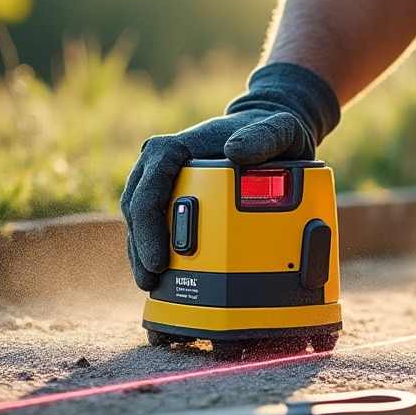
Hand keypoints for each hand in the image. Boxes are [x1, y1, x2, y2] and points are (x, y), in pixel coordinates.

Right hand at [120, 62, 338, 289]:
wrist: (268, 134)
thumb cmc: (269, 131)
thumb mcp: (278, 130)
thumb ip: (263, 138)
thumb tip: (235, 152)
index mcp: (173, 149)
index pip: (148, 191)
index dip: (149, 229)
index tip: (159, 260)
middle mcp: (159, 164)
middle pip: (137, 210)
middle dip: (141, 249)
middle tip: (151, 282)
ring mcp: (162, 181)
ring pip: (140, 221)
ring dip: (143, 253)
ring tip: (152, 285)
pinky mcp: (171, 196)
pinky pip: (155, 225)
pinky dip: (156, 249)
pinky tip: (164, 275)